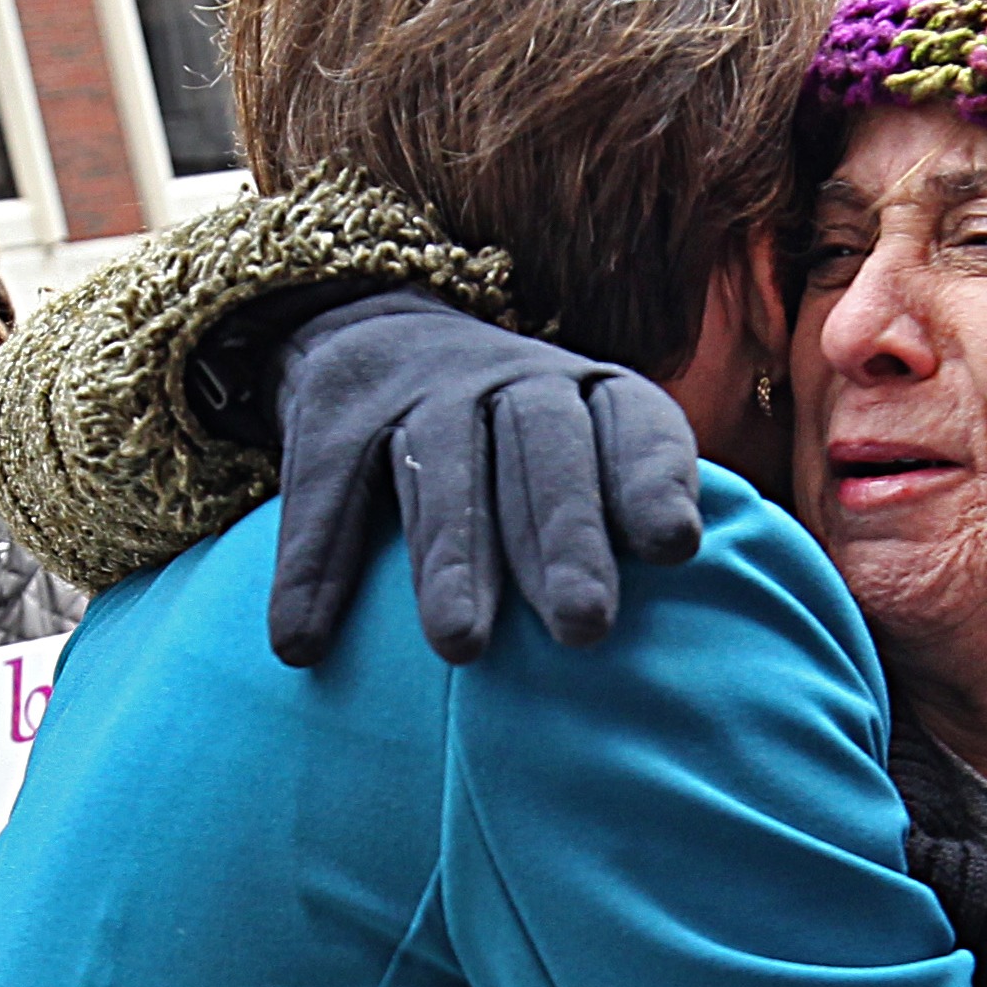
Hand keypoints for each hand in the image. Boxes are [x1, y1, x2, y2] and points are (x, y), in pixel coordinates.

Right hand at [265, 293, 698, 666]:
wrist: (381, 335)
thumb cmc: (514, 444)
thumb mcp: (582, 448)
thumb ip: (623, 521)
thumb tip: (684, 651)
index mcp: (591, 393)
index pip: (634, 424)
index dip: (653, 481)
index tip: (676, 547)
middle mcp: (513, 380)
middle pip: (545, 452)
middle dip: (566, 538)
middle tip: (585, 627)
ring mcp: (421, 391)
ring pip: (443, 473)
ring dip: (451, 560)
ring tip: (463, 646)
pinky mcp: (336, 413)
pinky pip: (326, 495)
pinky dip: (314, 570)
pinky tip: (302, 643)